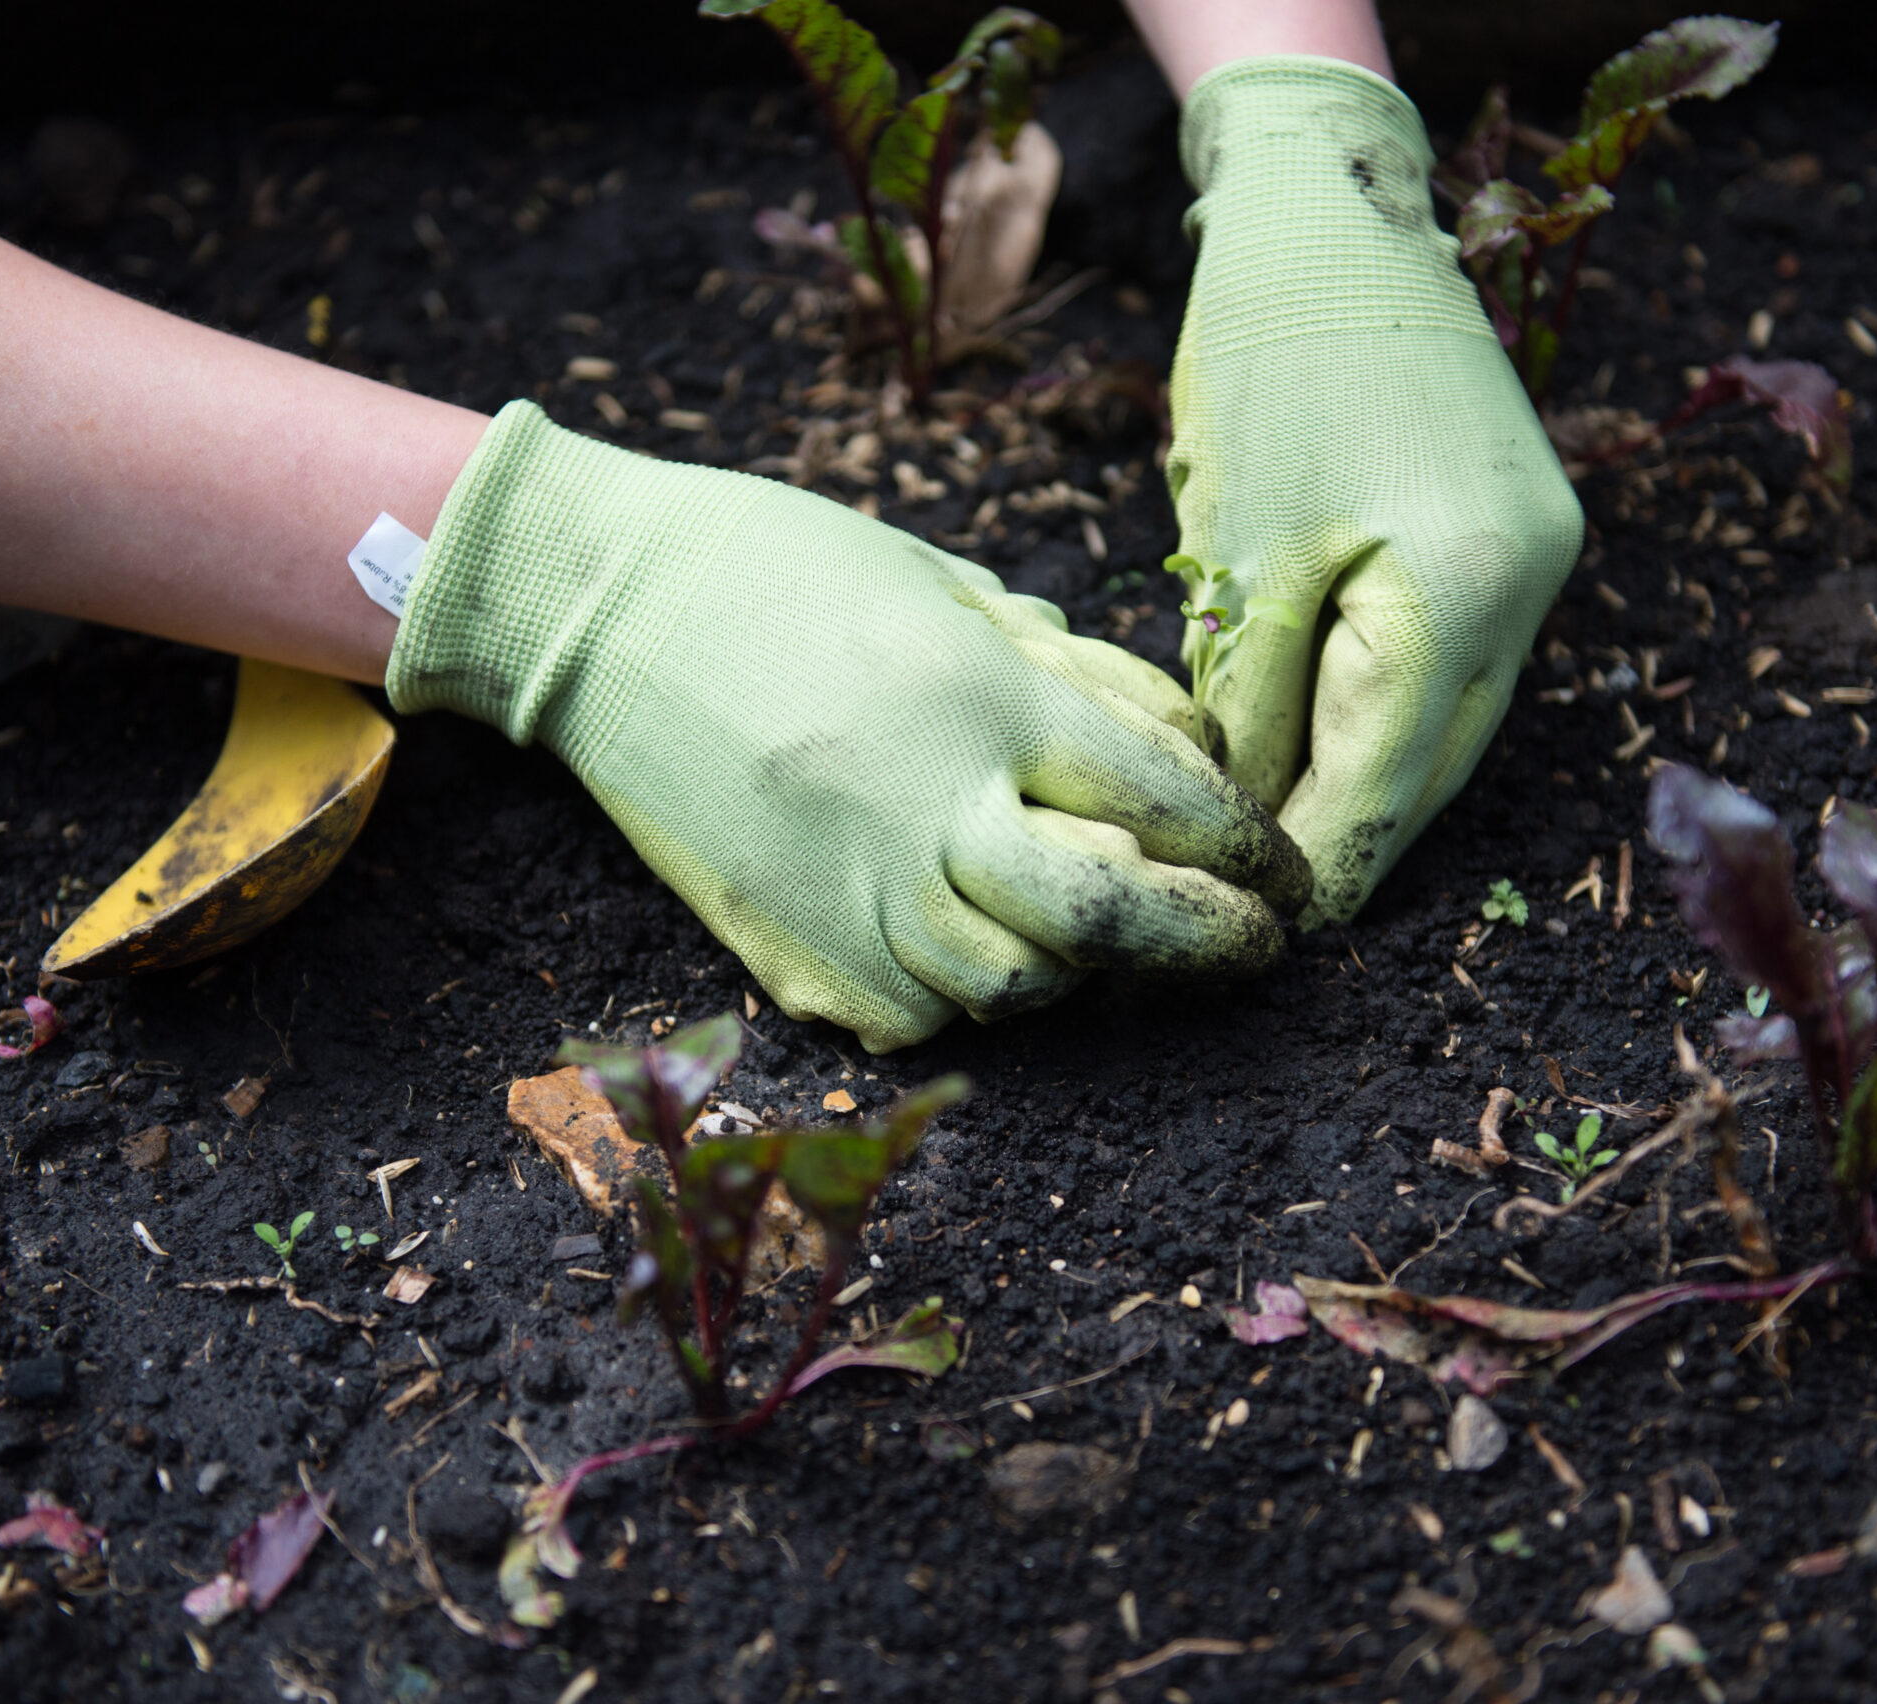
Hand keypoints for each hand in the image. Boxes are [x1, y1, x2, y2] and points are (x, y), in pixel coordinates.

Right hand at [388, 403, 1309, 1051]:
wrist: (594, 614)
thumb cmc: (785, 571)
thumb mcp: (953, 590)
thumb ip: (1081, 679)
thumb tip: (1194, 761)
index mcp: (972, 697)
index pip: (1162, 799)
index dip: (1248, 848)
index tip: (1283, 874)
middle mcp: (918, 809)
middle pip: (1105, 918)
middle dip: (1205, 942)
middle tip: (1255, 943)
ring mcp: (844, 895)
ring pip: (1016, 988)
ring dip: (1082, 969)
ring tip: (1100, 932)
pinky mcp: (785, 953)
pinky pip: (916, 1016)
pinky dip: (966, 994)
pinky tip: (970, 940)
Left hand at [1164, 57, 1583, 925]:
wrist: (1341, 216)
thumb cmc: (1270, 363)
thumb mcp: (1240, 549)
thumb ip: (1255, 699)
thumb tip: (1253, 814)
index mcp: (1458, 592)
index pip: (1387, 779)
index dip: (1325, 862)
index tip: (1273, 932)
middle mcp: (1529, 584)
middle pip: (1439, 763)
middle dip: (1358, 837)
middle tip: (1280, 910)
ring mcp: (1544, 554)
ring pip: (1457, 718)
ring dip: (1383, 777)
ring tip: (1298, 841)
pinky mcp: (1530, 528)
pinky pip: (1464, 658)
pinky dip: (1402, 707)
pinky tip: (1343, 742)